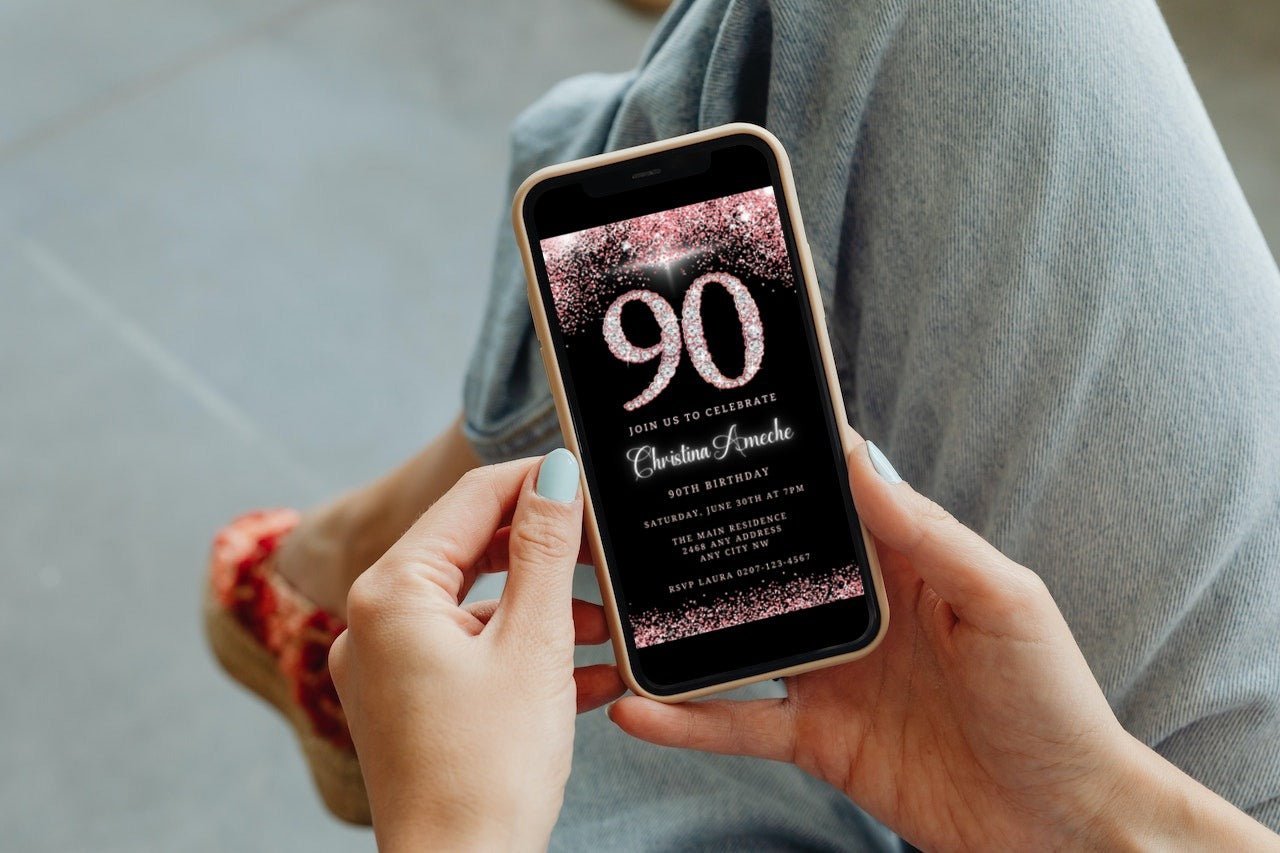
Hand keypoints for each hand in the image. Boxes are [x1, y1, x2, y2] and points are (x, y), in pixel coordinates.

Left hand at [329, 451, 624, 850]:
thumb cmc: (489, 769)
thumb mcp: (534, 642)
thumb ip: (546, 549)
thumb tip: (557, 472)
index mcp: (392, 593)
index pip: (470, 500)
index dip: (533, 478)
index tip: (586, 473)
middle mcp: (375, 622)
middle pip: (471, 551)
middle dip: (544, 553)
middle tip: (604, 552)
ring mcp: (388, 667)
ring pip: (477, 607)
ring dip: (544, 609)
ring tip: (603, 628)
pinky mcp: (409, 705)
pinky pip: (471, 655)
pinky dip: (523, 653)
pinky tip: (583, 674)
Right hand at [609, 433, 1278, 849]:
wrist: (1062, 823)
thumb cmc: (1052, 702)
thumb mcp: (1002, 601)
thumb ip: (929, 533)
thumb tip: (863, 459)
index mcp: (901, 563)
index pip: (829, 499)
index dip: (780, 465)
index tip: (720, 434)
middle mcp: (854, 612)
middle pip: (764, 565)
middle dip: (704, 542)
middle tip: (629, 519)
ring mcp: (830, 676)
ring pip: (734, 642)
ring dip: (675, 630)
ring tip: (609, 611)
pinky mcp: (817, 739)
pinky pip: (738, 723)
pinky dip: (686, 720)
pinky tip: (638, 708)